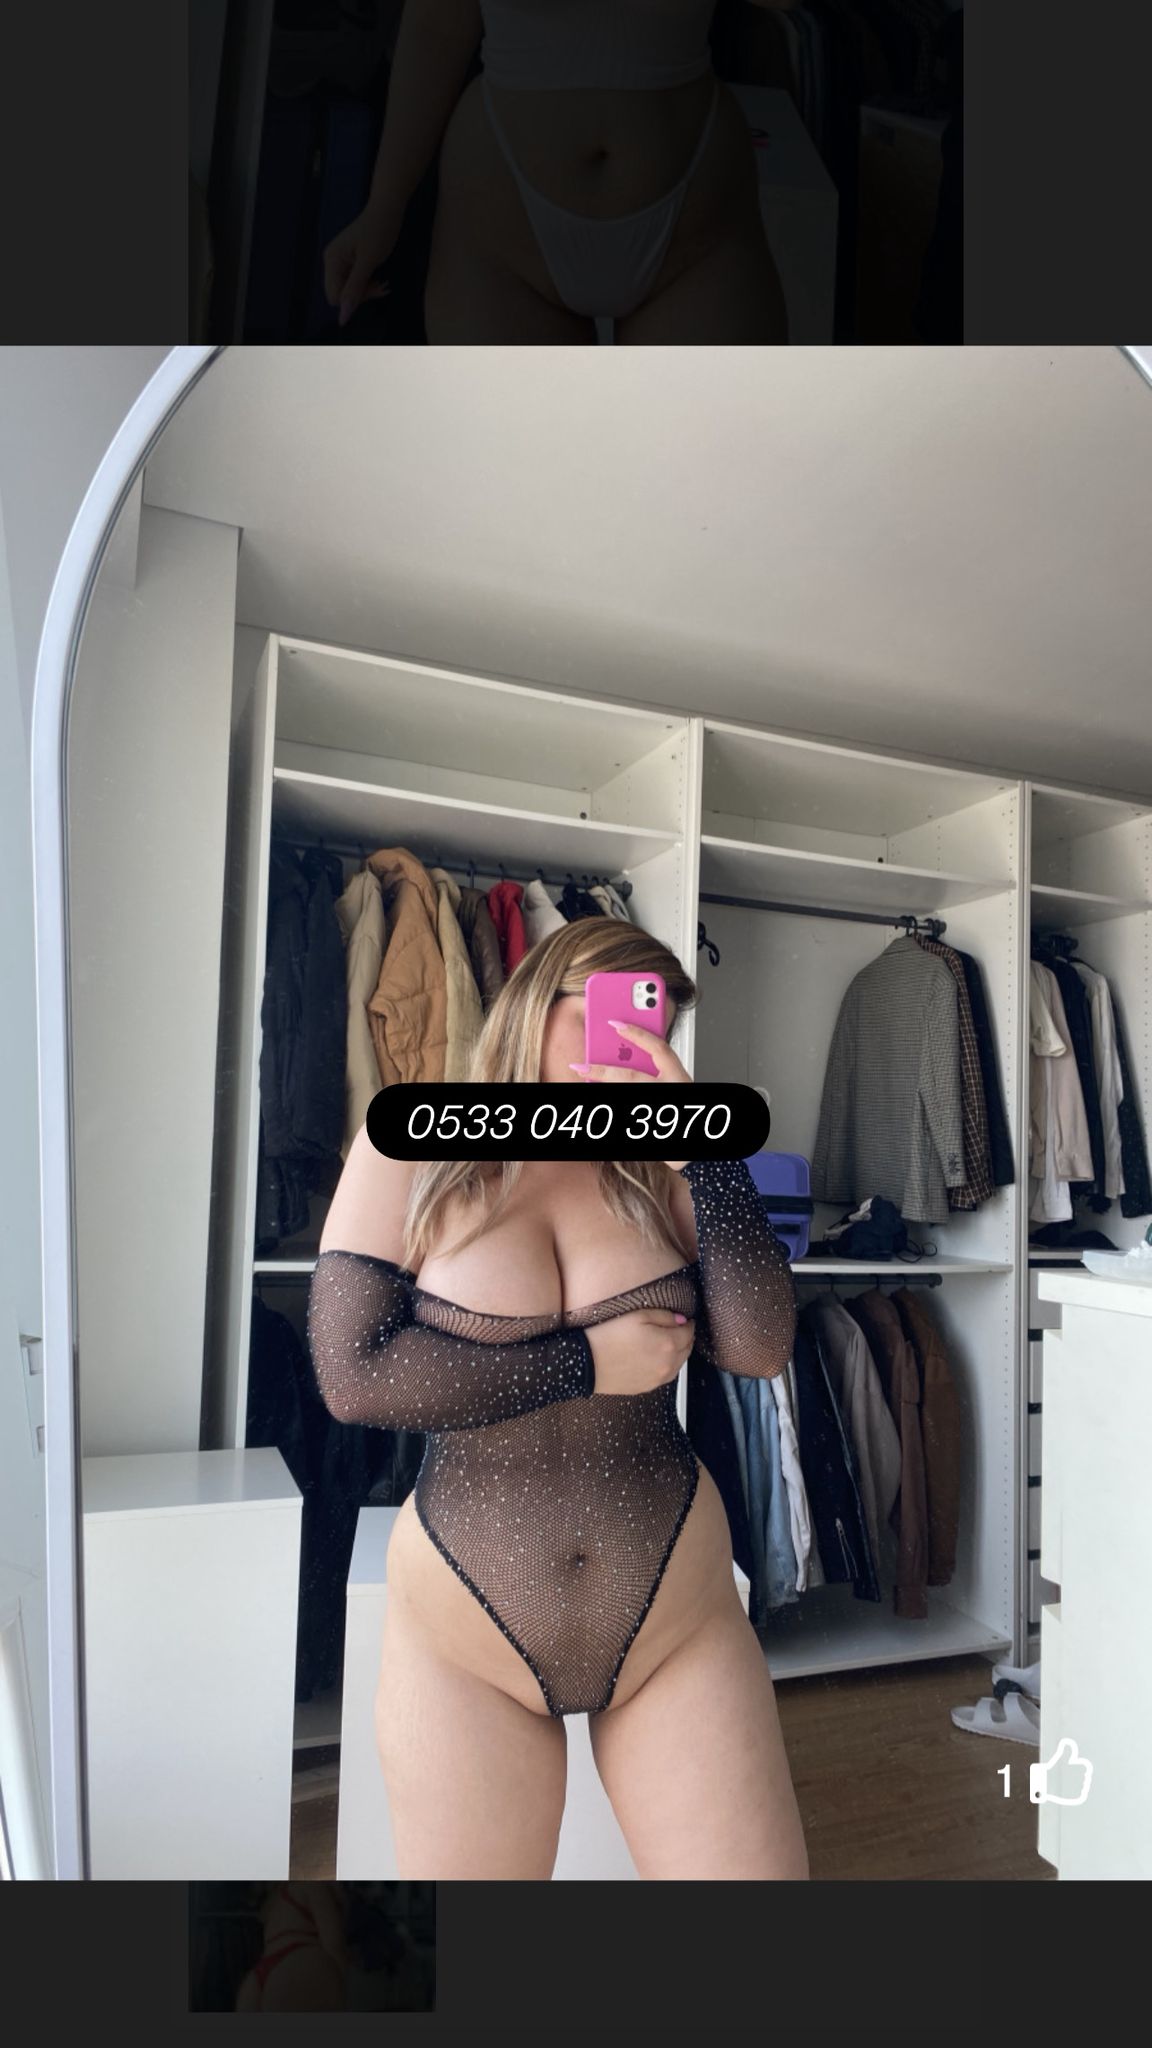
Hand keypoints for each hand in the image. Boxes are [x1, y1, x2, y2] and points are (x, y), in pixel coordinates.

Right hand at [323, 200, 401, 326]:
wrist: (387, 209)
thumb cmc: (379, 231)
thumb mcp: (368, 262)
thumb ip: (354, 289)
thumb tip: (343, 317)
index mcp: (332, 261)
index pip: (335, 296)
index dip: (354, 299)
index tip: (374, 290)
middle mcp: (331, 262)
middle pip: (340, 294)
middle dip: (361, 295)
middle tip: (382, 287)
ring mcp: (339, 261)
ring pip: (348, 290)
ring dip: (366, 291)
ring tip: (382, 284)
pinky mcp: (348, 261)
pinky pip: (353, 281)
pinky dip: (366, 284)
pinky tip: (378, 280)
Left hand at [569, 1018, 692, 1169]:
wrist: (692, 1137)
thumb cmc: (682, 1107)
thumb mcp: (673, 1081)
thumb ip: (656, 1066)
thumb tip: (625, 1050)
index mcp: (679, 1077)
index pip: (660, 1049)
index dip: (638, 1034)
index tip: (615, 1024)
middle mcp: (670, 1091)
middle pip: (630, 1078)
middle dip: (602, 1072)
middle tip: (580, 1067)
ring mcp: (659, 1111)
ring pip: (624, 1094)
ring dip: (601, 1088)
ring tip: (582, 1080)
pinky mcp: (648, 1128)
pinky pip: (625, 1114)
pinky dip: (606, 1106)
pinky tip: (593, 1096)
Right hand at [584, 1305, 695, 1395]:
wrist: (586, 1363)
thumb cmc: (608, 1337)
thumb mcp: (637, 1315)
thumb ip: (664, 1316)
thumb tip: (681, 1320)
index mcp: (668, 1343)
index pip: (689, 1332)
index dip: (688, 1323)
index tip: (684, 1319)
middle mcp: (668, 1364)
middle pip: (687, 1349)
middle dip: (686, 1338)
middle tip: (679, 1329)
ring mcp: (658, 1378)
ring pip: (679, 1364)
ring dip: (678, 1353)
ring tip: (668, 1342)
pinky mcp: (647, 1387)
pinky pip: (666, 1375)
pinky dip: (667, 1365)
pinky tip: (656, 1357)